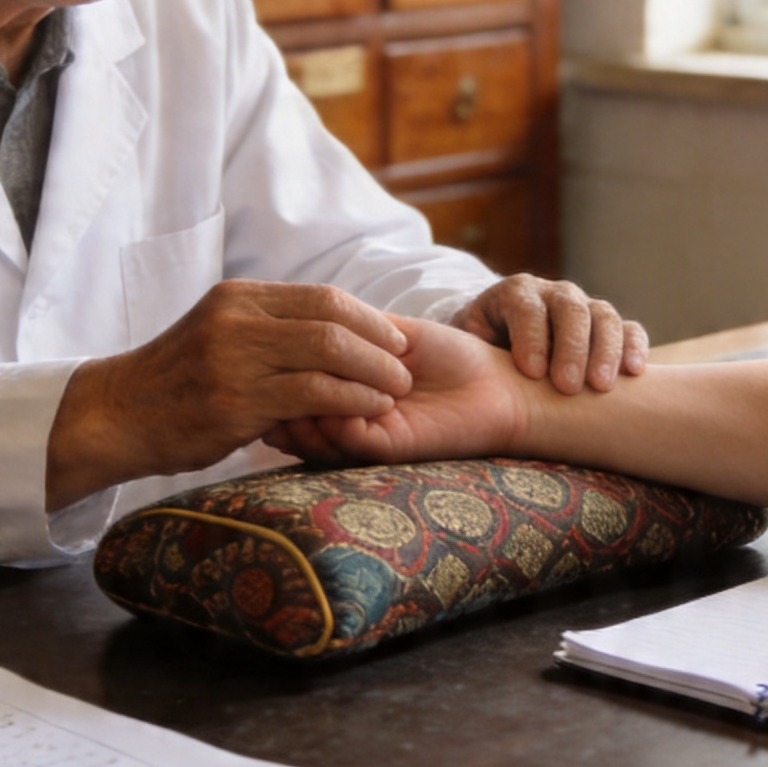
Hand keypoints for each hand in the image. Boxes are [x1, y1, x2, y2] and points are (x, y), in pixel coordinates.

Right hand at [46, 282, 411, 507]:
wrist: (117, 416)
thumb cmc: (176, 383)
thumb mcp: (217, 335)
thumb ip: (266, 328)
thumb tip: (331, 331)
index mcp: (239, 298)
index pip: (322, 297)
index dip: (368, 318)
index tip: (395, 338)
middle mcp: (237, 319)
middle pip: (332, 319)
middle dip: (379, 343)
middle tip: (406, 366)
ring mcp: (234, 359)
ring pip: (327, 352)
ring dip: (372, 373)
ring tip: (395, 392)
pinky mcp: (234, 401)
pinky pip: (311, 393)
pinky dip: (349, 400)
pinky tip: (368, 411)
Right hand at [264, 317, 534, 466]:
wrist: (495, 382)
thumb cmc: (449, 352)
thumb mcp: (392, 331)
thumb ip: (350, 328)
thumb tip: (300, 319)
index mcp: (347, 380)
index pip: (300, 371)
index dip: (284, 358)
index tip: (273, 339)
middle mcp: (349, 408)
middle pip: (295, 405)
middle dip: (281, 389)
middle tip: (272, 372)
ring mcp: (363, 430)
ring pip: (312, 427)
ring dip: (301, 407)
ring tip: (298, 391)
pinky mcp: (382, 447)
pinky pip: (344, 435)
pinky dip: (333, 417)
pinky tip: (335, 402)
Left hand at [453, 274, 647, 393]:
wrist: (504, 342)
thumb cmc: (480, 349)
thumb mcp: (466, 343)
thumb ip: (464, 349)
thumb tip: (457, 366)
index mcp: (515, 293)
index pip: (526, 306)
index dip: (531, 336)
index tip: (532, 373)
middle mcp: (553, 294)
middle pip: (569, 308)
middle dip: (571, 346)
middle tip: (569, 386)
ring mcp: (584, 307)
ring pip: (602, 315)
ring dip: (605, 350)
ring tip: (601, 386)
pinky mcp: (606, 327)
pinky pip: (629, 328)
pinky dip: (634, 346)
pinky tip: (634, 373)